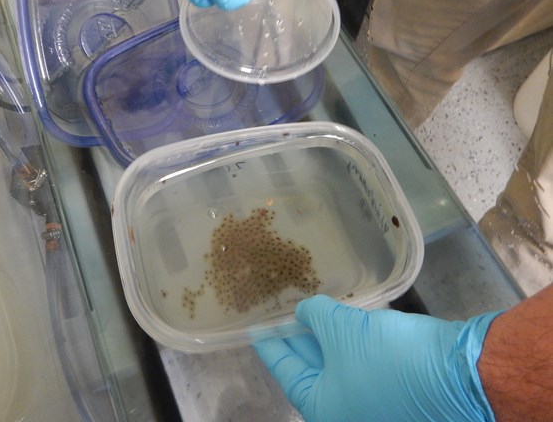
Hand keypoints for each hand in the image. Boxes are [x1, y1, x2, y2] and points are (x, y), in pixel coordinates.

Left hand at [254, 295, 501, 421]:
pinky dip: (351, 337)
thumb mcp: (342, 330)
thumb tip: (305, 311)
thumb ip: (315, 317)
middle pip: (311, 368)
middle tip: (283, 308)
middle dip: (299, 336)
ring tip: (311, 305)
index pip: (286, 370)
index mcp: (322, 408)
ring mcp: (370, 402)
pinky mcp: (393, 387)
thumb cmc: (387, 359)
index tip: (257, 327)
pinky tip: (345, 314)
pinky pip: (361, 360)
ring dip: (326, 333)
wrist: (460, 373)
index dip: (271, 343)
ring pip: (338, 362)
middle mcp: (344, 412)